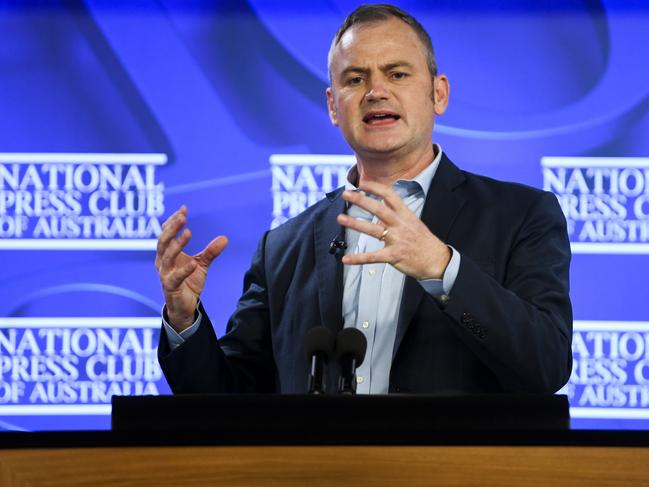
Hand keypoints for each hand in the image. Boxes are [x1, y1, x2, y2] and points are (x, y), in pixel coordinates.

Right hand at [155, 206, 227, 331]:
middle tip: (182, 217)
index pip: (166, 234)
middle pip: (163, 241)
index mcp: (167, 254)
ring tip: (188, 233)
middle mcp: (163, 262)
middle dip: (172, 228)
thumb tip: (225, 238)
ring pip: (166, 256)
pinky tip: (193, 263)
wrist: (184, 307)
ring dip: (176, 244)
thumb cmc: (189, 283)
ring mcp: (165, 274)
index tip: (184, 209)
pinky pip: (175, 277)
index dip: (173, 221)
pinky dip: (184, 269)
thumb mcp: (201, 264)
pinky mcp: (170, 287)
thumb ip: (210, 252)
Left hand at [337, 182, 450, 279]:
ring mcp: (396, 240)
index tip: (362, 183)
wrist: (437, 261)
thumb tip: (379, 213)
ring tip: (340, 218)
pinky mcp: (393, 256)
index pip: (389, 195)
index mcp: (405, 214)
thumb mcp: (413, 223)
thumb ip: (395, 217)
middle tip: (346, 194)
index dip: (375, 188)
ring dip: (355, 223)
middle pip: (378, 209)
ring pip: (372, 229)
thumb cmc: (423, 242)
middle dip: (361, 200)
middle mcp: (400, 224)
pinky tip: (345, 259)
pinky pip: (372, 257)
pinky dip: (358, 258)